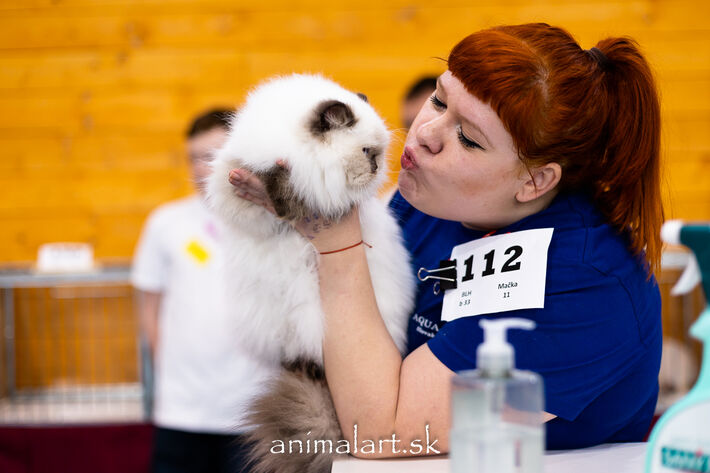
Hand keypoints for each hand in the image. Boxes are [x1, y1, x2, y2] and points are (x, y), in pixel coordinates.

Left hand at [227, 162, 362, 252]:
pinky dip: (251, 197)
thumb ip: (351, 176)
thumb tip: (365, 153)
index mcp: (311, 200)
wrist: (339, 243)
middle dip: (252, 180)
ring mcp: (289, 210)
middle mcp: (297, 204)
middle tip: (233, 171)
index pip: (297, 184)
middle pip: (271, 189)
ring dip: (246, 186)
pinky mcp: (285, 214)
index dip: (286, 173)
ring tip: (230, 176)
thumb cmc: (346, 218)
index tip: (278, 161)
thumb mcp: (351, 197)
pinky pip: (264, 204)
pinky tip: (239, 190)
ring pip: (263, 197)